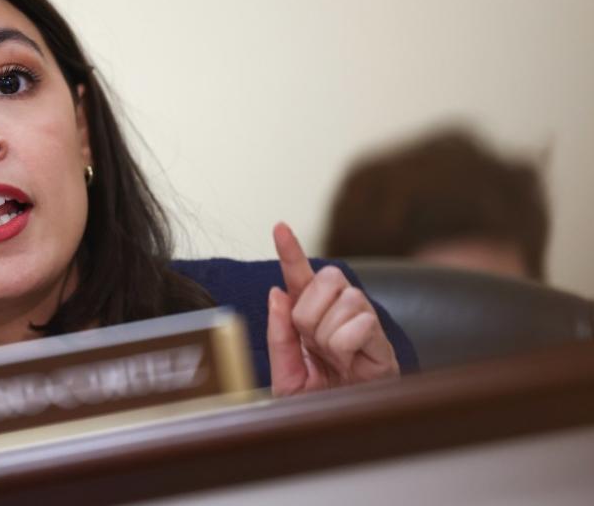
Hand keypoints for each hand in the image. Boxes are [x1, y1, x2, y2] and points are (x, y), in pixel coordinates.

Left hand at [267, 222, 398, 395]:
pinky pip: (358, 324)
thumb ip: (279, 334)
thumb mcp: (287, 373)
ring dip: (329, 335)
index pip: (299, 277)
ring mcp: (362, 321)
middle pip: (324, 279)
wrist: (343, 431)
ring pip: (342, 301)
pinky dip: (346, 346)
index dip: (290, 251)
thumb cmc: (321, 402)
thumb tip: (277, 293)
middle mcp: (338, 312)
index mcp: (311, 317)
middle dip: (309, 313)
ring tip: (334, 359)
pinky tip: (350, 362)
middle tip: (314, 345)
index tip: (279, 227)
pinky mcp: (381, 339)